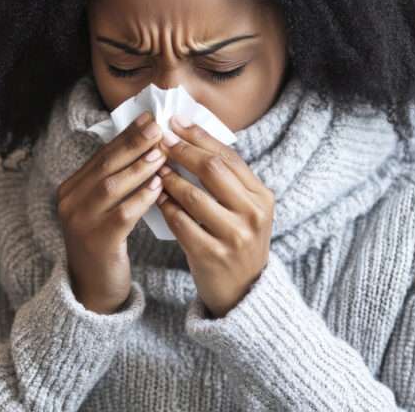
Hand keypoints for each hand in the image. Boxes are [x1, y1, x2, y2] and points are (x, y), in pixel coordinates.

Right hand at [57, 111, 166, 313]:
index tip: (149, 119)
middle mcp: (69, 202)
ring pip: (111, 186)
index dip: (126, 135)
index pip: (101, 155)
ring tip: (162, 153)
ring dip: (139, 167)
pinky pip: (122, 214)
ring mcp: (79, 222)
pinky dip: (141, 198)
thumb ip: (116, 179)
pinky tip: (160, 187)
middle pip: (105, 165)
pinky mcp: (96, 242)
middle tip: (158, 128)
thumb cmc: (106, 243)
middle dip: (133, 144)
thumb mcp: (104, 208)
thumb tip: (146, 143)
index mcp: (70, 189)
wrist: (94, 289)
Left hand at [154, 114, 274, 317]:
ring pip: (194, 196)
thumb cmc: (236, 242)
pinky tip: (154, 197)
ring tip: (153, 167)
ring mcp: (234, 236)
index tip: (176, 122)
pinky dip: (165, 207)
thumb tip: (191, 138)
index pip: (229, 157)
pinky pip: (181, 223)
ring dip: (169, 178)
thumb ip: (226, 180)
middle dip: (182, 150)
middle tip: (159, 138)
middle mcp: (253, 214)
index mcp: (261, 197)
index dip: (200, 137)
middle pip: (213, 170)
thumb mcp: (244, 210)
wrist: (244, 292)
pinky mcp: (212, 255)